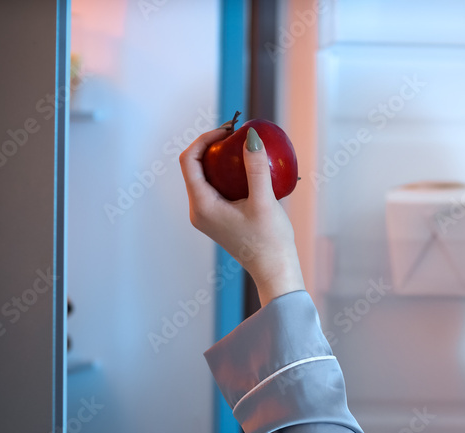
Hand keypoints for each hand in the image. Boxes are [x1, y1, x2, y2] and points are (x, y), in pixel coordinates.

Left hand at [179, 124, 304, 303]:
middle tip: (237, 135)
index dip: (205, 139)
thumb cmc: (270, 242)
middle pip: (194, 167)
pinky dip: (227, 174)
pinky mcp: (218, 219)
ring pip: (204, 177)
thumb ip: (257, 169)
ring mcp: (206, 216)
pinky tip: (248, 170)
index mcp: (202, 206)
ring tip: (243, 148)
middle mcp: (198, 211)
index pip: (189, 161)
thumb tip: (251, 136)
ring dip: (220, 159)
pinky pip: (215, 188)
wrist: (275, 270)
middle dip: (212, 146)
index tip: (229, 131)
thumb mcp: (265, 202)